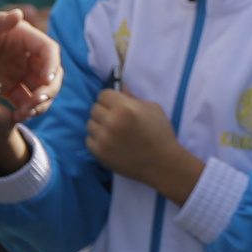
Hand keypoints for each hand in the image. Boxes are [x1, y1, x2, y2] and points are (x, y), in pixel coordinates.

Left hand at [0, 8, 62, 116]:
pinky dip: (25, 110)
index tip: (45, 81)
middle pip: (50, 73)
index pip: (48, 51)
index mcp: (25, 37)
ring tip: (25, 114)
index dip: (51, 66)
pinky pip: (24, 100)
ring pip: (40, 89)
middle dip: (48, 89)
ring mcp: (18, 71)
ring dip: (39, 103)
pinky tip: (17, 118)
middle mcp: (26, 55)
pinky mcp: (8, 86)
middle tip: (36, 103)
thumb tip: (19, 14)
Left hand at [86, 90, 204, 204]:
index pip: (103, 94)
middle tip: (116, 118)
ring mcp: (103, 138)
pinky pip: (89, 140)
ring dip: (100, 125)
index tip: (117, 104)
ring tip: (112, 131)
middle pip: (94, 108)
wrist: (162, 163)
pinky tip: (110, 142)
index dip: (111, 98)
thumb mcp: (152, 109)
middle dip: (105, 111)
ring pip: (89, 124)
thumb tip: (121, 88)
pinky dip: (97, 139)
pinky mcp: (99, 153)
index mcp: (125, 108)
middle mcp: (110, 121)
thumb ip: (133, 98)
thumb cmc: (160, 133)